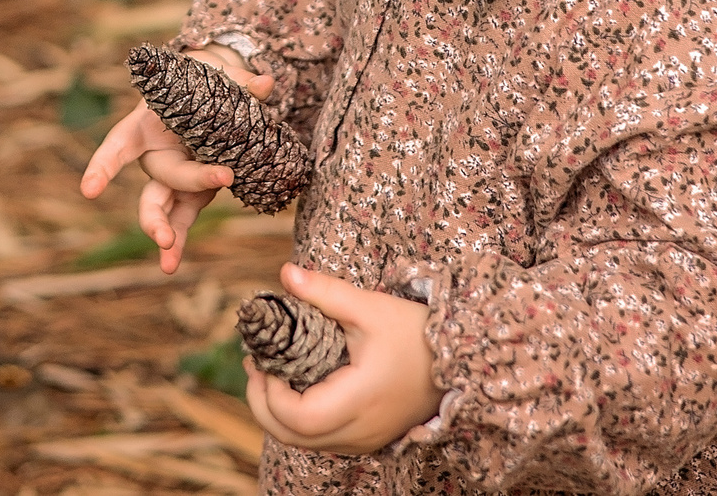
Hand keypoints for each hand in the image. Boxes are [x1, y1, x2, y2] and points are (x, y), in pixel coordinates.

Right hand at [77, 46, 272, 273]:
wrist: (209, 89)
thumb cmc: (202, 79)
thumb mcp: (216, 74)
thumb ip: (237, 80)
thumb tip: (265, 84)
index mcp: (148, 122)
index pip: (121, 143)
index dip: (104, 166)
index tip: (90, 191)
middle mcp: (156, 153)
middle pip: (156, 181)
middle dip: (159, 210)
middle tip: (168, 233)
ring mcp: (173, 174)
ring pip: (161, 207)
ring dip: (164, 232)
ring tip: (167, 262)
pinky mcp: (191, 191)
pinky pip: (183, 217)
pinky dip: (180, 240)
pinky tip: (172, 263)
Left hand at [244, 264, 441, 455]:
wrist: (460, 360)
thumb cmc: (416, 333)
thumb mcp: (370, 308)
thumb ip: (326, 293)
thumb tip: (286, 273)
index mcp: (359, 401)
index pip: (297, 417)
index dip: (269, 393)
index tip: (263, 359)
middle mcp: (360, 431)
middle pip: (292, 437)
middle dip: (262, 405)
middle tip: (255, 367)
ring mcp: (364, 439)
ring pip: (304, 443)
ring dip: (278, 415)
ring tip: (268, 375)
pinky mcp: (368, 438)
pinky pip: (322, 440)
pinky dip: (299, 422)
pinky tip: (295, 389)